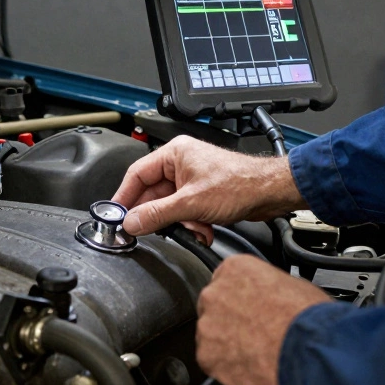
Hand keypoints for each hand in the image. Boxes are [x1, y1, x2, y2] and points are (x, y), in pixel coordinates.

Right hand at [112, 136, 305, 242]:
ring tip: (192, 228)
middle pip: (153, 194)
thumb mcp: (190, 203)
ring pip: (170, 206)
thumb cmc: (239, 183)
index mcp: (174, 154)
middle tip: (150, 231)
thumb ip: (157, 214)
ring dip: (179, 223)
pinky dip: (191, 224)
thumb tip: (132, 222)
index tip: (115, 216)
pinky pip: (184, 212)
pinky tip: (202, 230)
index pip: (136, 175)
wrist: (269, 192)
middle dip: (159, 215)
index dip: (124, 197)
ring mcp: (192, 179)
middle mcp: (181, 163)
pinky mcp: (203, 194)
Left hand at [196, 255, 330, 384]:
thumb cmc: (305, 316)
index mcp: (234, 268)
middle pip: (215, 305)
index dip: (241, 295)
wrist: (306, 349)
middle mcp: (214, 293)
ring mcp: (207, 325)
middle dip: (230, 317)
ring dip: (226, 340)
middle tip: (253, 330)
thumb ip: (269, 286)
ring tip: (254, 349)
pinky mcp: (206, 356)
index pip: (227, 278)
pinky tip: (249, 364)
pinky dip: (226, 363)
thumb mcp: (293, 285)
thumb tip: (273, 295)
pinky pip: (212, 358)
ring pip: (211, 333)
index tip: (250, 306)